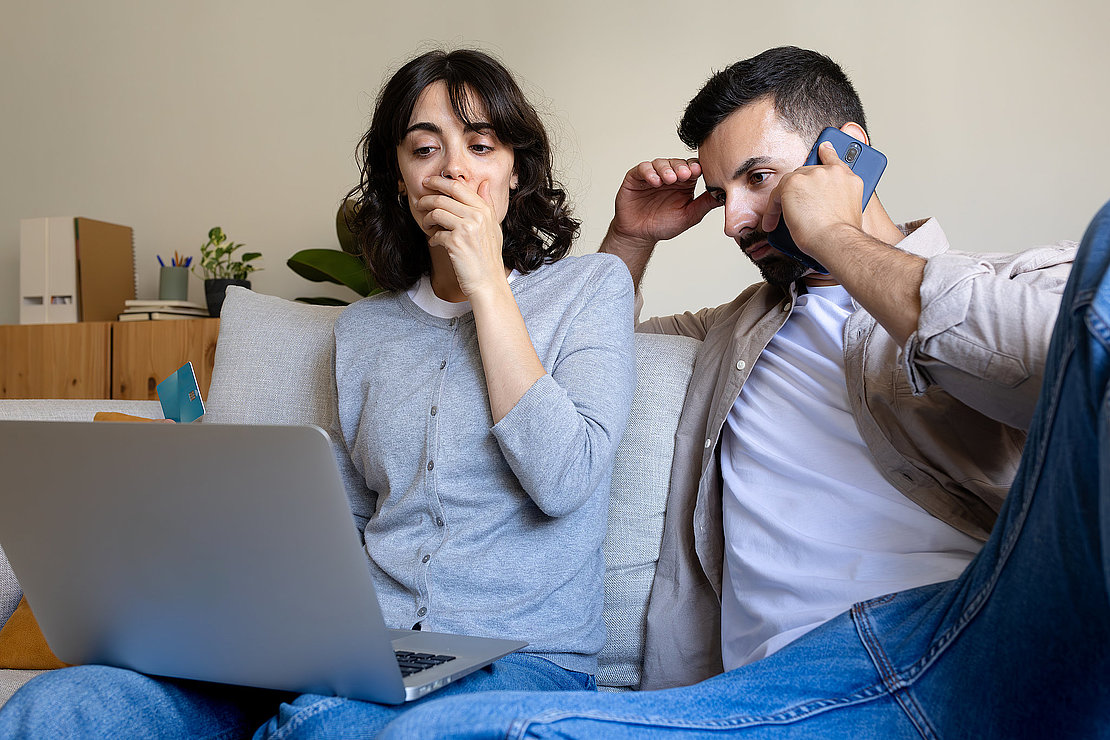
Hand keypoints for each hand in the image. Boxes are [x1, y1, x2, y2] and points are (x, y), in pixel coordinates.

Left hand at [418, 175, 506, 297]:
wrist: (488, 281)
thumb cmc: (489, 256)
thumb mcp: (493, 226)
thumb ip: (488, 204)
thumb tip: (485, 183)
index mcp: (484, 210)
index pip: (458, 187)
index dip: (439, 182)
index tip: (428, 182)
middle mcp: (477, 216)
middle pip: (443, 198)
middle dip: (426, 199)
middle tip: (419, 203)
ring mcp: (466, 229)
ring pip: (436, 213)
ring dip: (426, 218)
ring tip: (426, 224)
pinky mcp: (455, 243)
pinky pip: (435, 234)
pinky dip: (432, 238)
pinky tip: (435, 242)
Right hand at [608, 158, 719, 250]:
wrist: (640, 235)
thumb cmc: (664, 225)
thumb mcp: (689, 215)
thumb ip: (705, 204)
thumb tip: (726, 195)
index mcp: (684, 183)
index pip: (692, 168)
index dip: (695, 168)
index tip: (698, 172)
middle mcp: (669, 176)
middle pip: (678, 162)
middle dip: (682, 167)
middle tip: (685, 175)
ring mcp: (652, 175)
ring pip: (661, 163)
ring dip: (666, 169)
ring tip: (670, 179)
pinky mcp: (636, 177)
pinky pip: (643, 168)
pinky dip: (649, 172)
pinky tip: (655, 181)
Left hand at [760, 142, 864, 254]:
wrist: (837, 240)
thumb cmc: (843, 236)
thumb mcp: (850, 213)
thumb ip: (839, 200)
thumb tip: (824, 208)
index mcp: (849, 179)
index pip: (835, 160)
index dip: (828, 153)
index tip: (824, 148)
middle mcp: (833, 172)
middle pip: (807, 174)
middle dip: (800, 191)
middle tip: (795, 208)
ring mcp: (813, 174)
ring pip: (791, 184)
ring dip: (785, 202)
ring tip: (782, 219)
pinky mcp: (794, 182)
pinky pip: (777, 194)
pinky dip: (773, 210)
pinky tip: (772, 222)